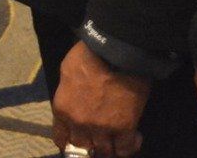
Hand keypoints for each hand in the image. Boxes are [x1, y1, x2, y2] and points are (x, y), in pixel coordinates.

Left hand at [52, 41, 148, 157]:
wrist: (116, 50)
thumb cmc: (89, 54)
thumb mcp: (68, 70)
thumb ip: (67, 91)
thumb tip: (74, 97)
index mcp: (63, 110)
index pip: (62, 138)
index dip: (71, 140)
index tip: (78, 138)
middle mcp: (79, 124)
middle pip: (83, 148)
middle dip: (91, 145)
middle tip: (100, 138)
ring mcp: (101, 128)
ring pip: (104, 151)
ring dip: (110, 147)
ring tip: (118, 140)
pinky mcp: (124, 127)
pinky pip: (125, 148)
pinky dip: (130, 146)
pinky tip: (134, 137)